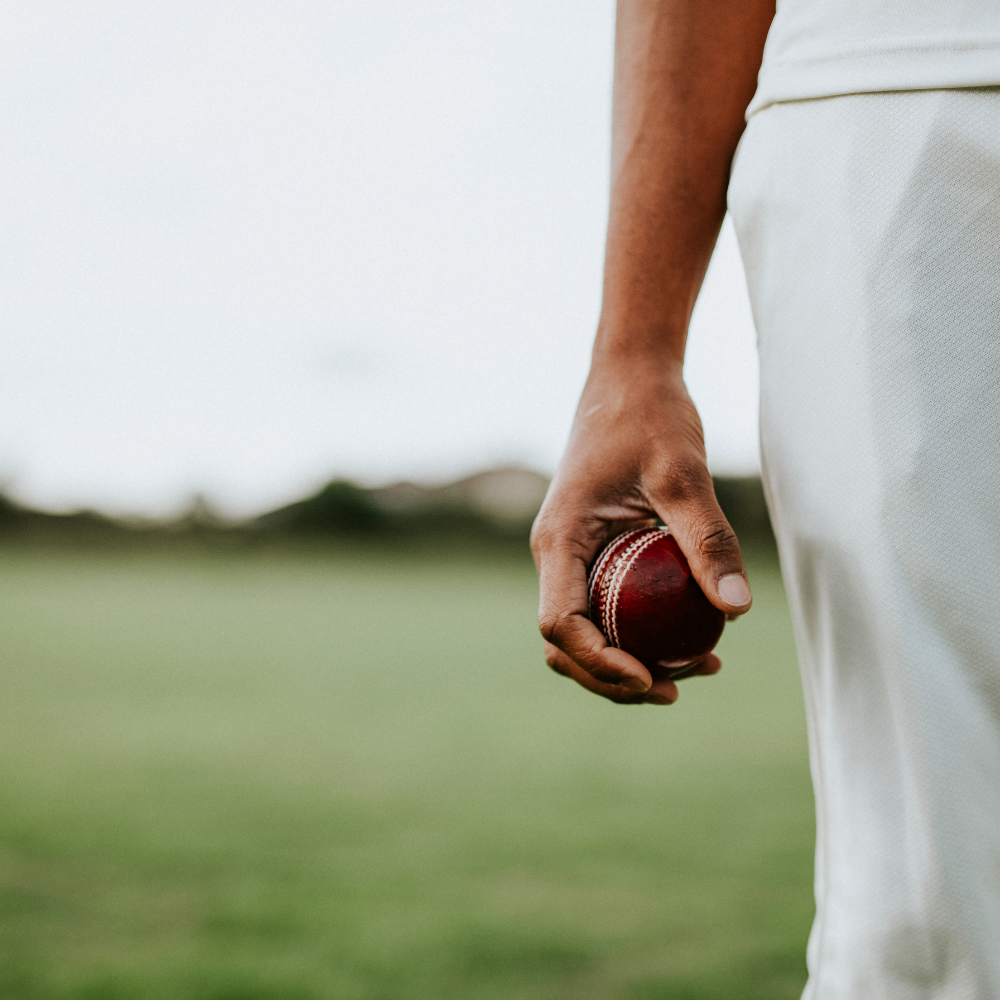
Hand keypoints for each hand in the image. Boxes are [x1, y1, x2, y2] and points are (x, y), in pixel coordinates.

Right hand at [530, 365, 751, 705]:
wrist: (630, 380)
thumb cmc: (651, 417)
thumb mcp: (685, 475)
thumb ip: (708, 540)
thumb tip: (736, 611)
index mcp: (559, 540)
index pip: (560, 623)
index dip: (600, 663)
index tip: (652, 678)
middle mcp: (556, 554)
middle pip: (566, 642)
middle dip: (613, 678)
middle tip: (679, 688)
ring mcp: (572, 555)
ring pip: (584, 631)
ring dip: (627, 661)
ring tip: (696, 669)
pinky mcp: (593, 551)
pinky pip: (605, 607)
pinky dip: (637, 633)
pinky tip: (692, 635)